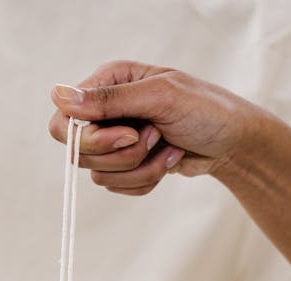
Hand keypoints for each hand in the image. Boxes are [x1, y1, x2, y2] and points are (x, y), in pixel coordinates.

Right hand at [48, 60, 263, 194]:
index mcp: (108, 83)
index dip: (89, 138)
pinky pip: (118, 187)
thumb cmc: (205, 110)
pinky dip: (146, 180)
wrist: (232, 142)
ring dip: (140, 168)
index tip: (126, 135)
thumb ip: (109, 99)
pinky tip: (168, 160)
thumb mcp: (159, 97)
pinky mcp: (127, 166)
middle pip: (80, 153)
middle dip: (122, 155)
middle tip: (153, 136)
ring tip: (166, 146)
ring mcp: (115, 141)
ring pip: (100, 175)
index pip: (64, 121)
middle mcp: (106, 112)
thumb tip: (59, 95)